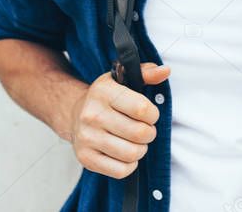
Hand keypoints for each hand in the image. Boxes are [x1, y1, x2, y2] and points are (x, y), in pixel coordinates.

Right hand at [69, 62, 169, 179]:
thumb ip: (147, 73)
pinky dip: (129, 165)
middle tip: (144, 130)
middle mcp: (92, 114)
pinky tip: (124, 153)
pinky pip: (121, 171)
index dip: (153, 114)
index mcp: (103, 92)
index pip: (142, 109)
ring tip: (135, 141)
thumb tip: (165, 71)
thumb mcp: (123, 79)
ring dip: (140, 149)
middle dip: (149, 133)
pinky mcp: (86, 158)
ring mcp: (87, 138)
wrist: (75, 115)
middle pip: (140, 134)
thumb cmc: (106, 98)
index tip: (149, 114)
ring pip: (132, 154)